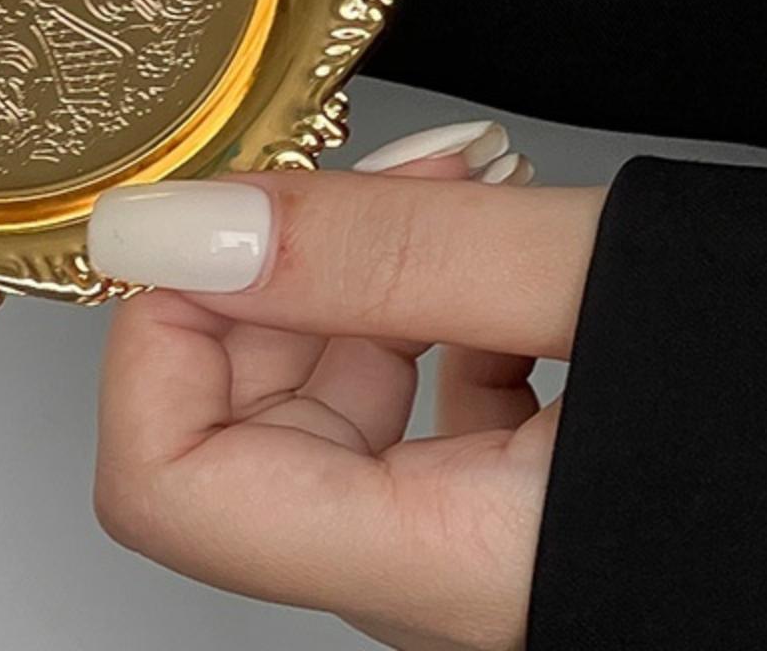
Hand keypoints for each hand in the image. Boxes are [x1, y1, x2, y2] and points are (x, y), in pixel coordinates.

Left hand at [86, 124, 604, 650]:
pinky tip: (486, 269)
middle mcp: (449, 592)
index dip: (162, 330)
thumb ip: (386, 253)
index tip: (219, 218)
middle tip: (375, 176)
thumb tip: (182, 227)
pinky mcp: (520, 524)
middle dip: (274, 277)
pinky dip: (423, 327)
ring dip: (356, 287)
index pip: (167, 484)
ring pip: (322, 418)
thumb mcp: (604, 278)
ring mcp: (480, 564)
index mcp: (454, 567)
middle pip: (240, 435)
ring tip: (456, 194)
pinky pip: (410, 426)